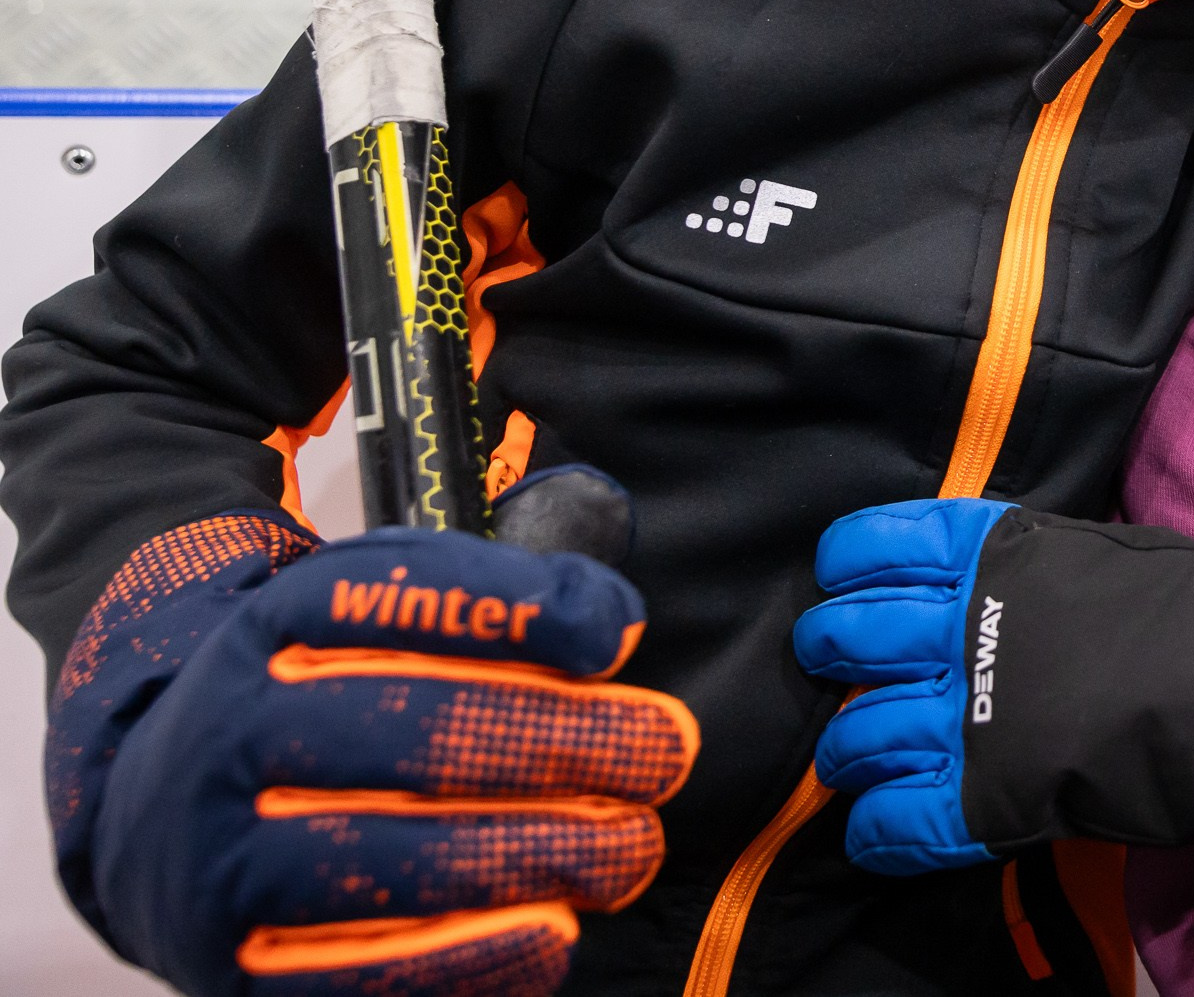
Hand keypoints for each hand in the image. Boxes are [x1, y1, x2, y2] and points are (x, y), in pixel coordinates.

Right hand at [49, 515, 696, 996]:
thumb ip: (490, 601)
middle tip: (661, 750)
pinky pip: (353, 977)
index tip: (610, 636)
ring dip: (524, 855)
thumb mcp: (379, 617)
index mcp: (269, 632)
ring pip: (380, 860)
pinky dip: (466, 959)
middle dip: (549, 742)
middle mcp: (229, 739)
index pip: (382, 599)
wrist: (167, 813)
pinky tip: (553, 932)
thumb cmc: (320, 701)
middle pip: (399, 734)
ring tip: (629, 846)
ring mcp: (218, 861)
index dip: (506, 613)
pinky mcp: (231, 971)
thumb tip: (605, 624)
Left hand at [793, 498, 1193, 983]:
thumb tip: (998, 567)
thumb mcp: (1113, 550)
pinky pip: (894, 823)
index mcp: (996, 553)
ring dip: (850, 751)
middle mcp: (964, 625)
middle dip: (830, 654)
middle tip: (840, 670)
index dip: (847, 565)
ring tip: (860, 759)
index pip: (876, 545)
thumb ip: (1037, 561)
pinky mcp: (985, 799)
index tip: (844, 582)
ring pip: (857, 737)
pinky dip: (877, 831)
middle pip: (847, 639)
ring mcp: (968, 716)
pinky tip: (878, 830)